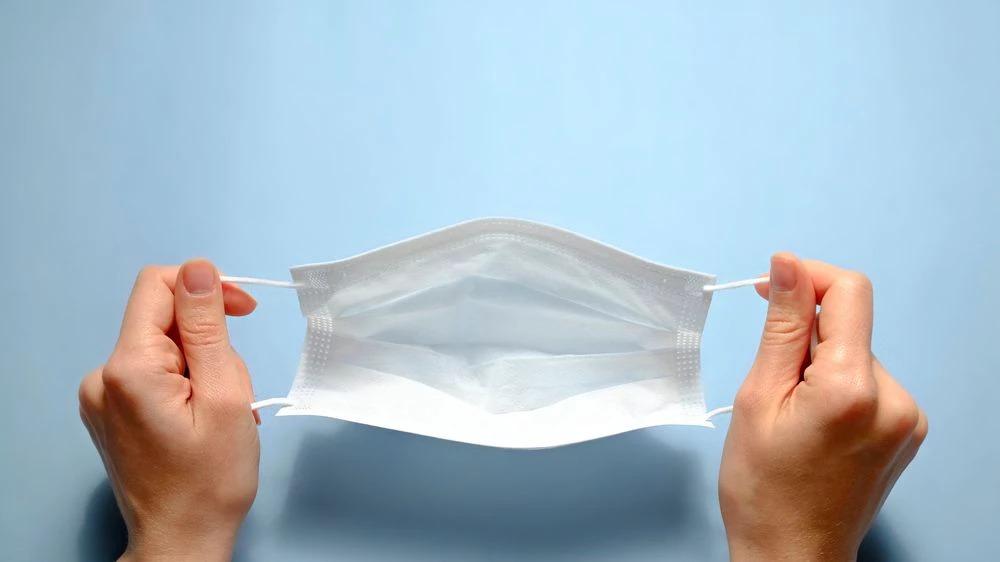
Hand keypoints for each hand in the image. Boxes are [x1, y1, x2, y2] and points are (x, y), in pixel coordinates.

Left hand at [79, 260, 260, 561]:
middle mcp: (103, 376)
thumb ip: (208, 327)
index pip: (159, 286)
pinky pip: (152, 371)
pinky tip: (203, 415)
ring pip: (163, 346)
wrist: (181, 540)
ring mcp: (101, 395)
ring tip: (221, 409)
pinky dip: (186, 381)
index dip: (206, 288)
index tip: (243, 312)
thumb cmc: (211, 480)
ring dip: (202, 364)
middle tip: (234, 386)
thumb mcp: (225, 395)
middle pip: (162, 318)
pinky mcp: (109, 409)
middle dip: (209, 339)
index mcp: (129, 368)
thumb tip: (198, 269)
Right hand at [719, 254, 926, 560]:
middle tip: (771, 381)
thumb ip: (782, 326)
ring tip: (791, 413)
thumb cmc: (763, 488)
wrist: (792, 554)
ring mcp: (908, 419)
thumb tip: (788, 265)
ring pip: (857, 355)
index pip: (849, 293)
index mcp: (853, 389)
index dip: (808, 278)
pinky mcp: (908, 431)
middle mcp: (896, 400)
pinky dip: (838, 386)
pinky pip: (870, 382)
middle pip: (850, 327)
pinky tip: (814, 423)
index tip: (772, 289)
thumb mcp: (758, 397)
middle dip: (805, 336)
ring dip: (821, 364)